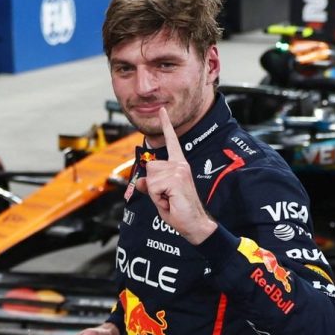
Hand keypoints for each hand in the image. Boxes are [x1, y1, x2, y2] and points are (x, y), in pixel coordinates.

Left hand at [134, 107, 216, 244]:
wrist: (195, 224)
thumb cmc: (180, 211)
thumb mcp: (160, 197)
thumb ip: (150, 187)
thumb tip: (140, 181)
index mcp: (178, 166)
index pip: (171, 142)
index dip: (166, 126)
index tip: (162, 110)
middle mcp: (180, 165)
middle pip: (150, 167)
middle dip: (152, 186)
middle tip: (167, 197)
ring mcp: (179, 171)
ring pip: (150, 178)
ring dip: (155, 193)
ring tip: (169, 200)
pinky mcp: (176, 179)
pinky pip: (153, 187)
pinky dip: (157, 199)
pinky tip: (170, 201)